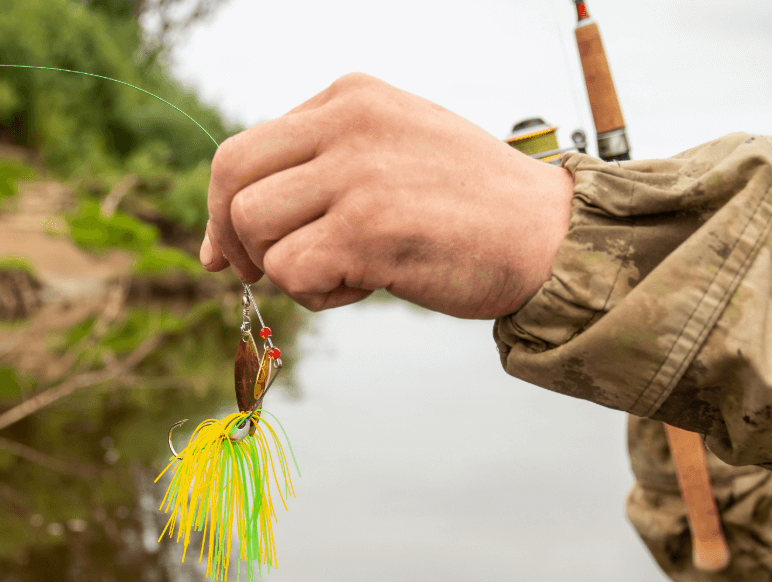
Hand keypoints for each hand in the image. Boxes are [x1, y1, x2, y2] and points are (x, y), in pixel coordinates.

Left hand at [200, 73, 572, 318]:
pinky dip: (317, 294)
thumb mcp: (392, 152)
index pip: (246, 146)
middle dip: (230, 236)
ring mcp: (357, 173)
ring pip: (253, 227)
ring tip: (343, 273)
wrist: (548, 234)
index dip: (223, 205)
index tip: (226, 251)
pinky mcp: (368, 229)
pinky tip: (365, 286)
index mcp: (351, 97)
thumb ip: (321, 169)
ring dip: (285, 268)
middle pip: (231, 178)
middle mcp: (348, 123)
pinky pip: (291, 271)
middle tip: (253, 273)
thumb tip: (230, 230)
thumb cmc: (470, 205)